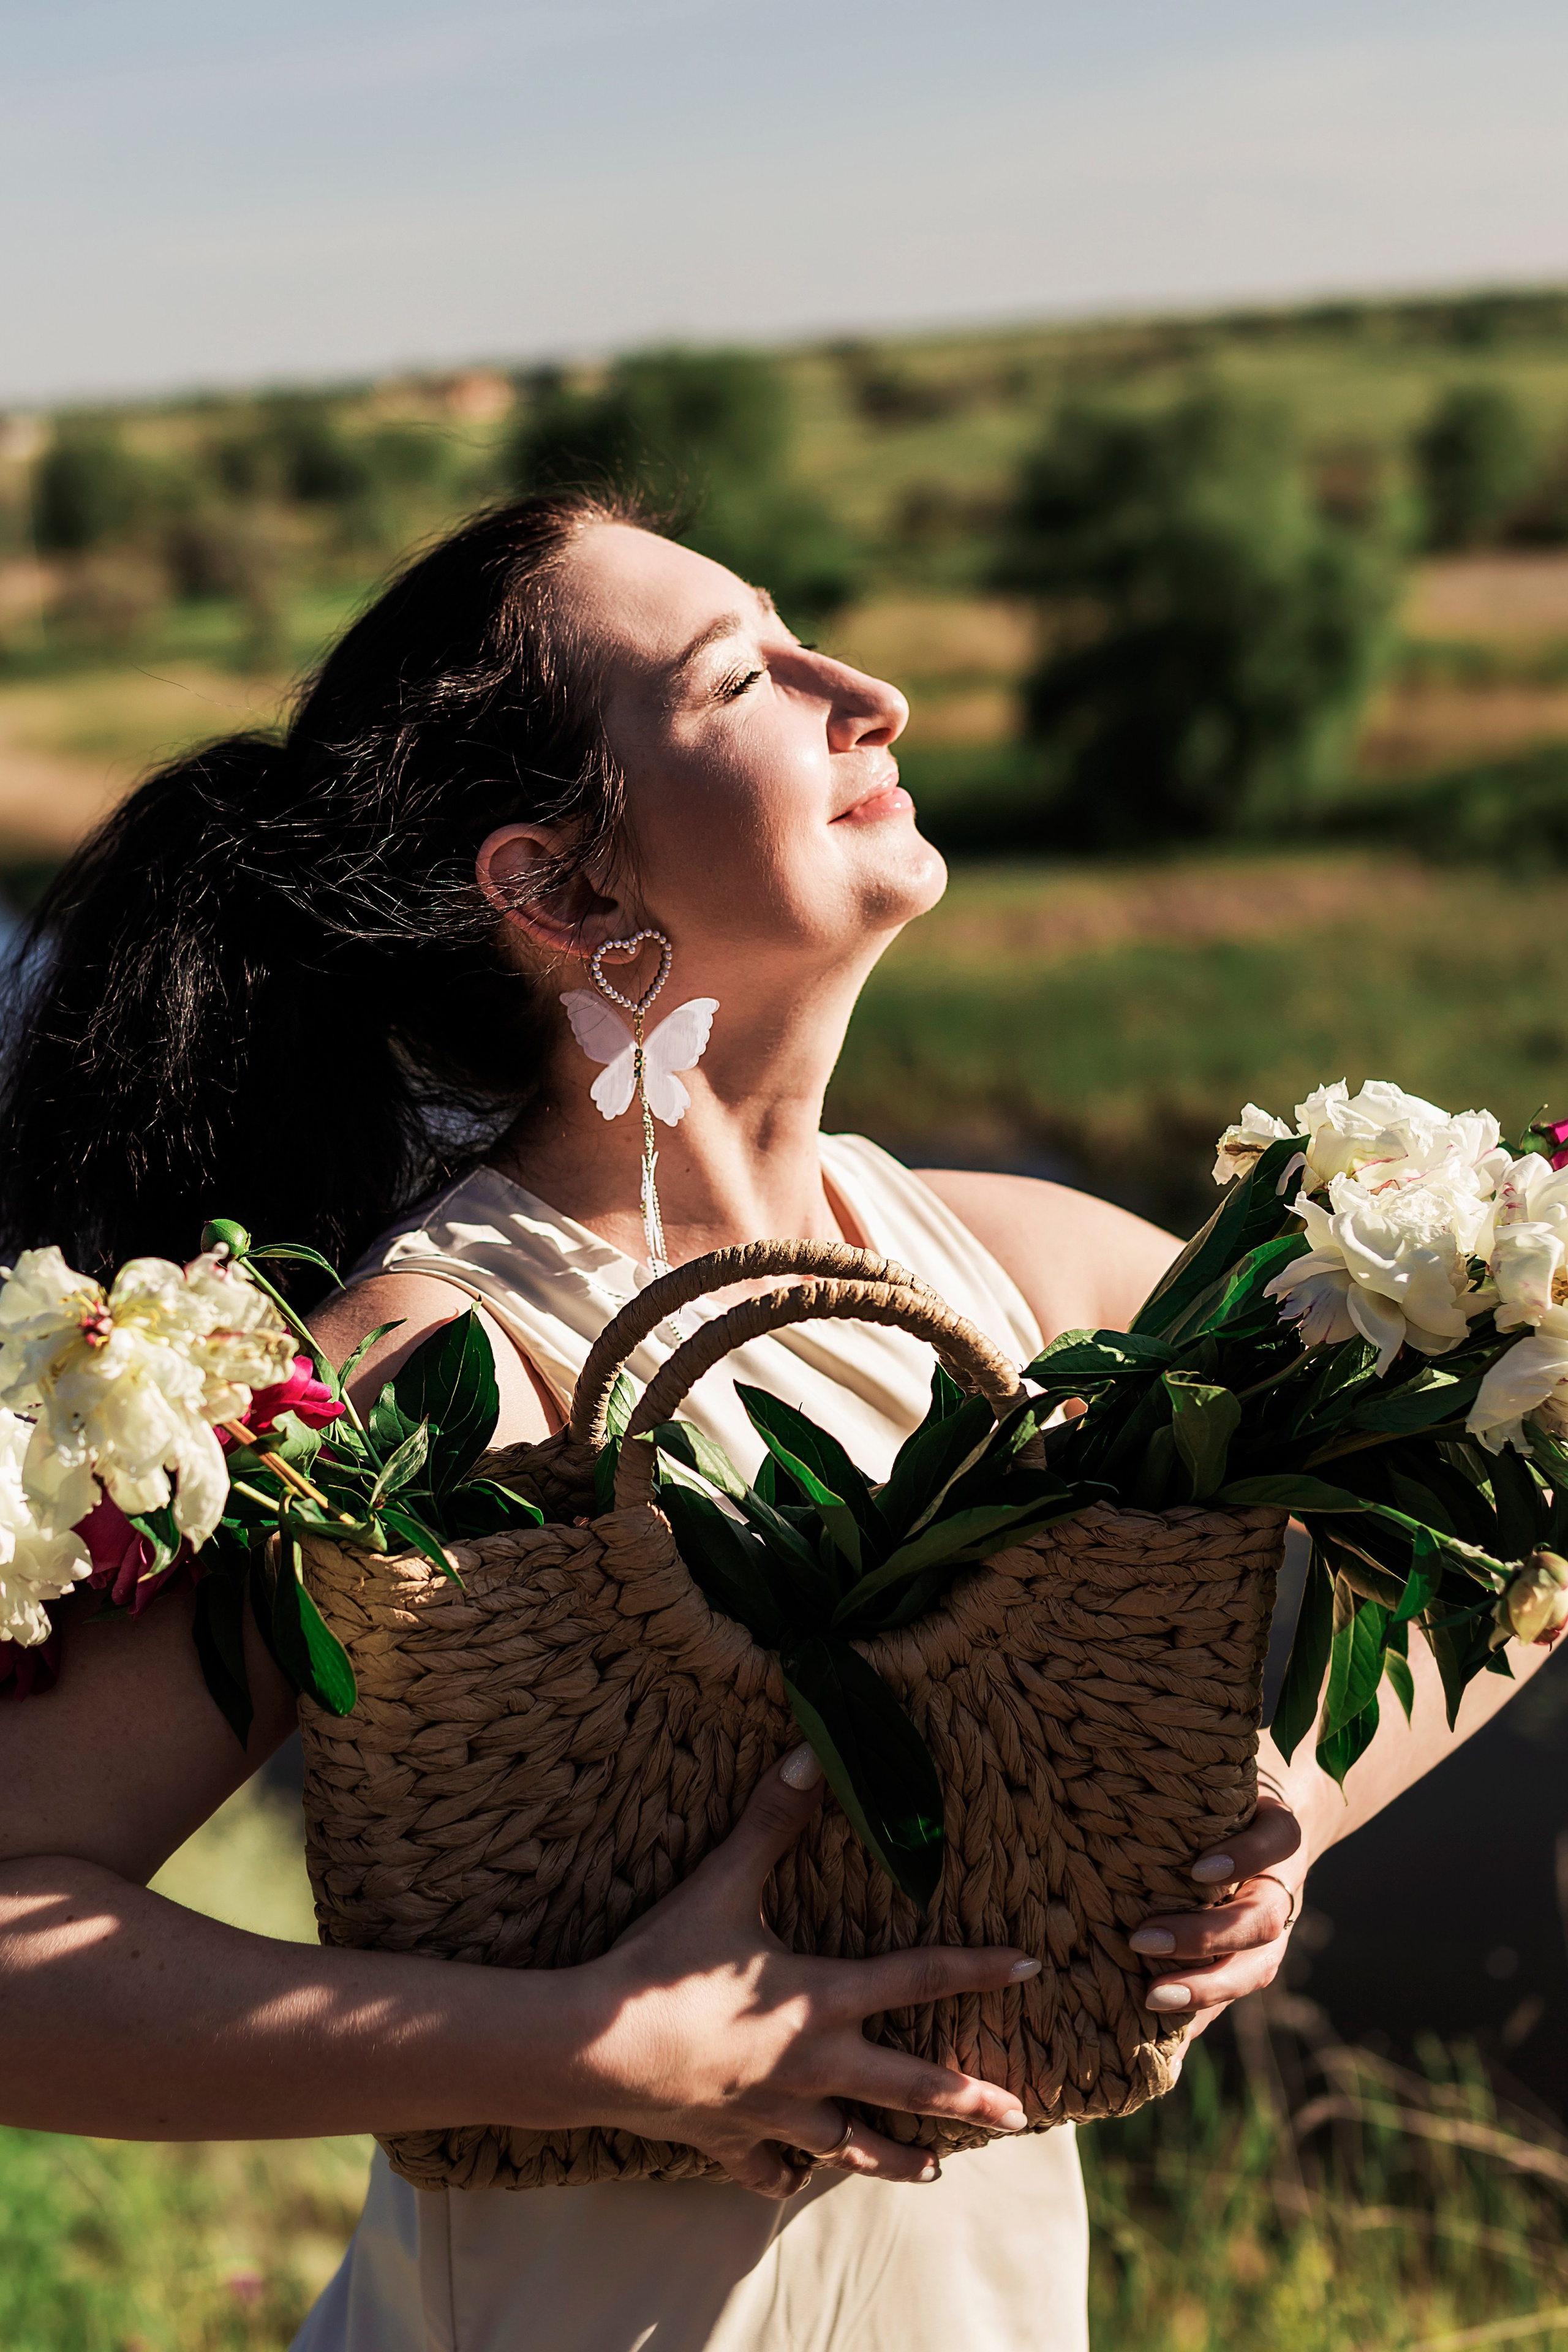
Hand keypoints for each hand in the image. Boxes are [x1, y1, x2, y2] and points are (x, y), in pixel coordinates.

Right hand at [565, 1744, 1040, 2198]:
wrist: (593, 2051)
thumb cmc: (663, 1965)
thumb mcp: (722, 1883)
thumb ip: (771, 1820)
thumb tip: (814, 1753)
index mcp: (820, 2000)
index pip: (917, 1977)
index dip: (976, 1968)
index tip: (1030, 1966)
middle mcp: (812, 2066)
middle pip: (909, 2087)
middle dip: (969, 2099)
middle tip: (1021, 2116)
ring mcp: (773, 2114)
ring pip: (852, 2146)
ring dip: (897, 2157)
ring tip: (935, 2171)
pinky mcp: (728, 2140)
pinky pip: (770, 2171)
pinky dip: (788, 2179)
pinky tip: (797, 2184)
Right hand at [1127, 1791, 1306, 2043]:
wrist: (1279, 1805)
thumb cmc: (1228, 1873)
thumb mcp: (1213, 1928)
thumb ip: (1191, 1989)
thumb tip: (1162, 2073)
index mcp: (1259, 1945)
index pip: (1238, 1982)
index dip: (1200, 1998)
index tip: (1147, 2001)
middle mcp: (1274, 1915)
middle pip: (1256, 1961)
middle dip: (1201, 1976)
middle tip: (1143, 1971)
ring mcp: (1281, 1873)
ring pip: (1266, 1917)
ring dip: (1212, 1932)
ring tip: (1154, 1932)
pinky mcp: (1281, 1823)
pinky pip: (1275, 1845)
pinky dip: (1243, 1859)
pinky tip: (1203, 1868)